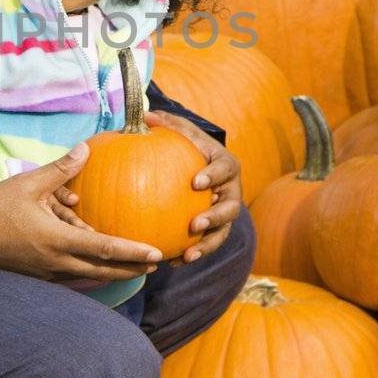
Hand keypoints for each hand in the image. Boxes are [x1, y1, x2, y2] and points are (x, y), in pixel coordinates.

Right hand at [0, 143, 163, 280]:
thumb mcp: (28, 184)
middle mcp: (56, 261)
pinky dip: (92, 272)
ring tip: (136, 268)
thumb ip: (60, 169)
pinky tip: (100, 268)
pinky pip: (73, 275)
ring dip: (115, 273)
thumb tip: (85, 149)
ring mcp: (48, 272)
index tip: (156, 254)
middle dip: (132, 269)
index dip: (132, 252)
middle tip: (158, 266)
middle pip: (103, 271)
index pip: (103, 248)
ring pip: (90, 276)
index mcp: (56, 240)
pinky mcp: (40, 274)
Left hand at [146, 111, 242, 264]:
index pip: (225, 169)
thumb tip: (145, 115)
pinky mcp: (217, 229)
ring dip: (207, 245)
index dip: (214, 176)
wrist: (203, 169)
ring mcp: (226, 213)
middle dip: (216, 217)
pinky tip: (174, 262)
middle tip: (195, 224)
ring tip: (188, 254)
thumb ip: (168, 125)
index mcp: (226, 165)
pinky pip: (207, 245)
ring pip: (222, 232)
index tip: (196, 182)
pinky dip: (193, 254)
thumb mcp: (182, 134)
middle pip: (231, 208)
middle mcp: (231, 191)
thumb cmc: (190, 147)